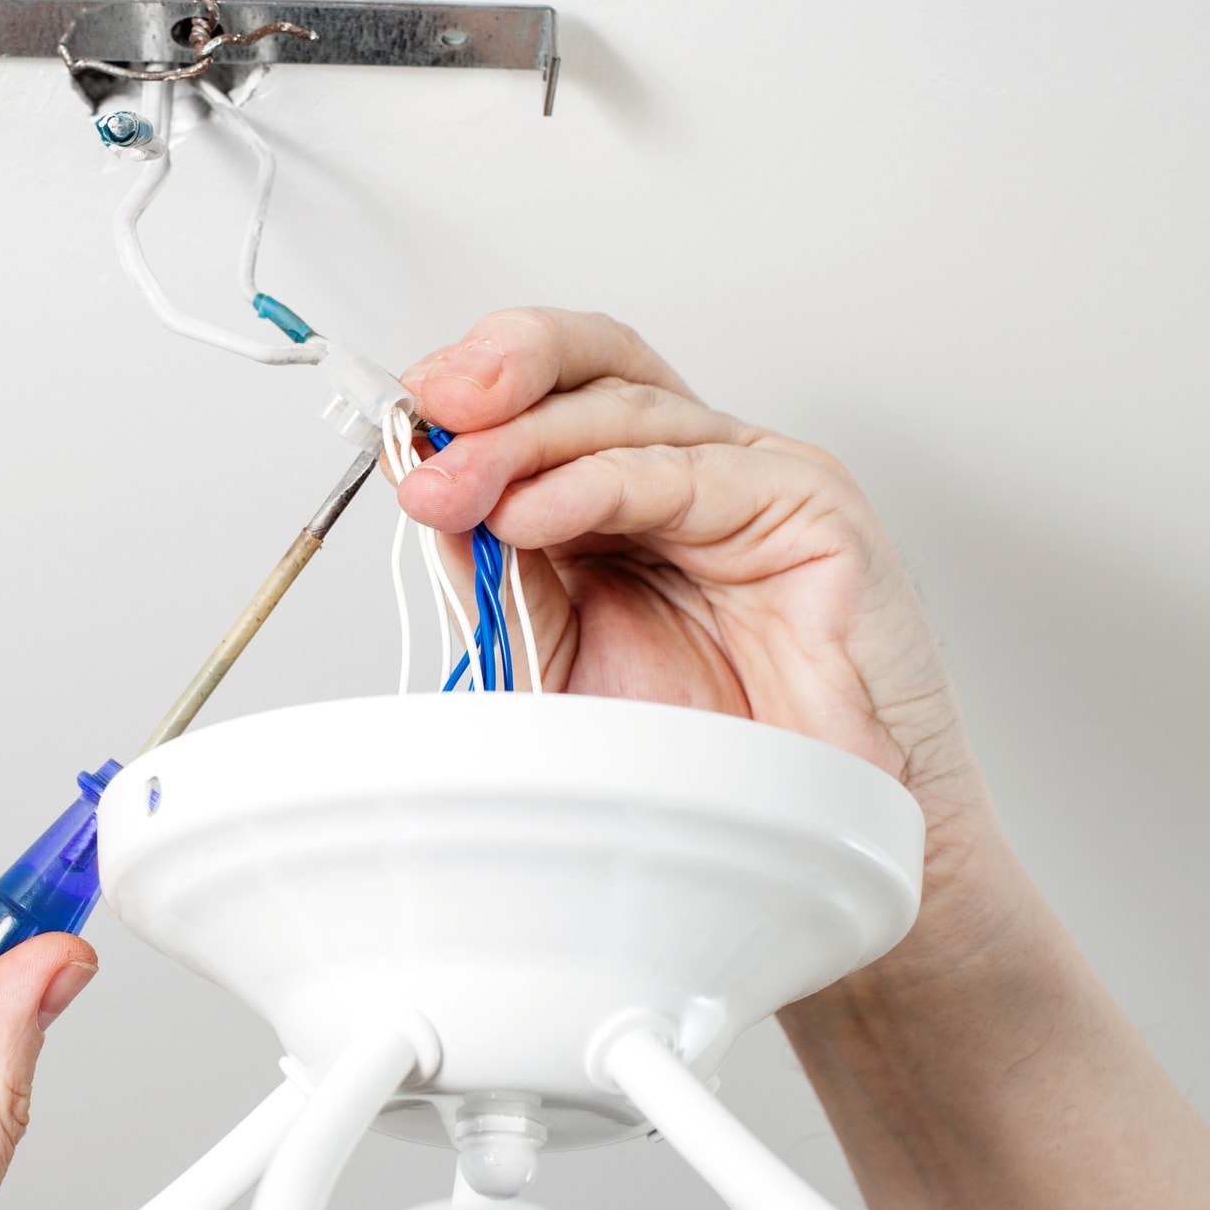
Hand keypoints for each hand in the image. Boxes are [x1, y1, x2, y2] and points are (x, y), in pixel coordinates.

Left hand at [395, 308, 1003, 962]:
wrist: (798, 840)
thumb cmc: (701, 756)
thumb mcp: (554, 649)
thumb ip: (496, 568)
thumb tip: (423, 483)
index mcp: (629, 489)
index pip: (554, 389)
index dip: (478, 379)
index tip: (400, 408)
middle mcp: (693, 467)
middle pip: (595, 369)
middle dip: (498, 376)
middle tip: (423, 411)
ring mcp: (755, 478)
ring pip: (629, 410)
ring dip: (523, 443)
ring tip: (450, 488)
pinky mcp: (809, 508)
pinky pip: (690, 475)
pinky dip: (599, 485)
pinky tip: (530, 512)